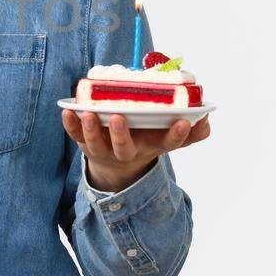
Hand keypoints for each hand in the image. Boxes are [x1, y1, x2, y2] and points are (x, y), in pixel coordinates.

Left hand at [61, 109, 212, 192]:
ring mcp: (104, 149)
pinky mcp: (85, 143)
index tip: (183, 121)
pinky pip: (76, 135)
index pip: (168, 142)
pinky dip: (71, 124)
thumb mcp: (168, 137)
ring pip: (96, 144)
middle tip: (119, 118)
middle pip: (124, 148)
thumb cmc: (147, 139)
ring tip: (90, 114)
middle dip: (122, 134)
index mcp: (152, 146)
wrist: (117, 164)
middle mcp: (128, 151)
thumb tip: (206, 117)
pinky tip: (68, 110)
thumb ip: (191, 130)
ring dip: (92, 130)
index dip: (177, 134)